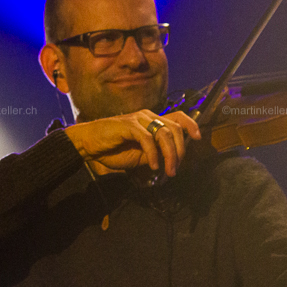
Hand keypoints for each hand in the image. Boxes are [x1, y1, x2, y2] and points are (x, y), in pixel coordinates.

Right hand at [64, 110, 200, 176]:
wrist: (88, 145)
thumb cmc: (113, 150)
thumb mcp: (141, 154)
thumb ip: (157, 152)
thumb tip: (174, 160)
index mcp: (152, 120)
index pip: (178, 116)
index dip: (191, 125)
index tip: (199, 138)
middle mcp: (148, 116)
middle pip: (175, 128)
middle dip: (180, 151)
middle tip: (175, 169)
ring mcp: (138, 119)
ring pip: (164, 134)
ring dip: (170, 155)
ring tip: (168, 171)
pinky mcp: (128, 125)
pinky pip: (147, 138)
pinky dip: (153, 154)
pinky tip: (152, 166)